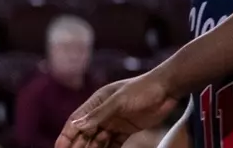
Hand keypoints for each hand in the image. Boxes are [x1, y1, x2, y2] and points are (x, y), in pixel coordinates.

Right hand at [58, 75, 176, 147]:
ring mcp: (114, 122)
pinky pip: (114, 143)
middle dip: (77, 145)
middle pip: (85, 133)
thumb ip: (98, 115)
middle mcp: (102, 113)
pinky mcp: (126, 129)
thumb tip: (77, 125)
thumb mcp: (118, 102)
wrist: (166, 89)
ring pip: (98, 140)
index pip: (76, 122)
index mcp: (95, 103)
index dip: (66, 136)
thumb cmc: (141, 89)